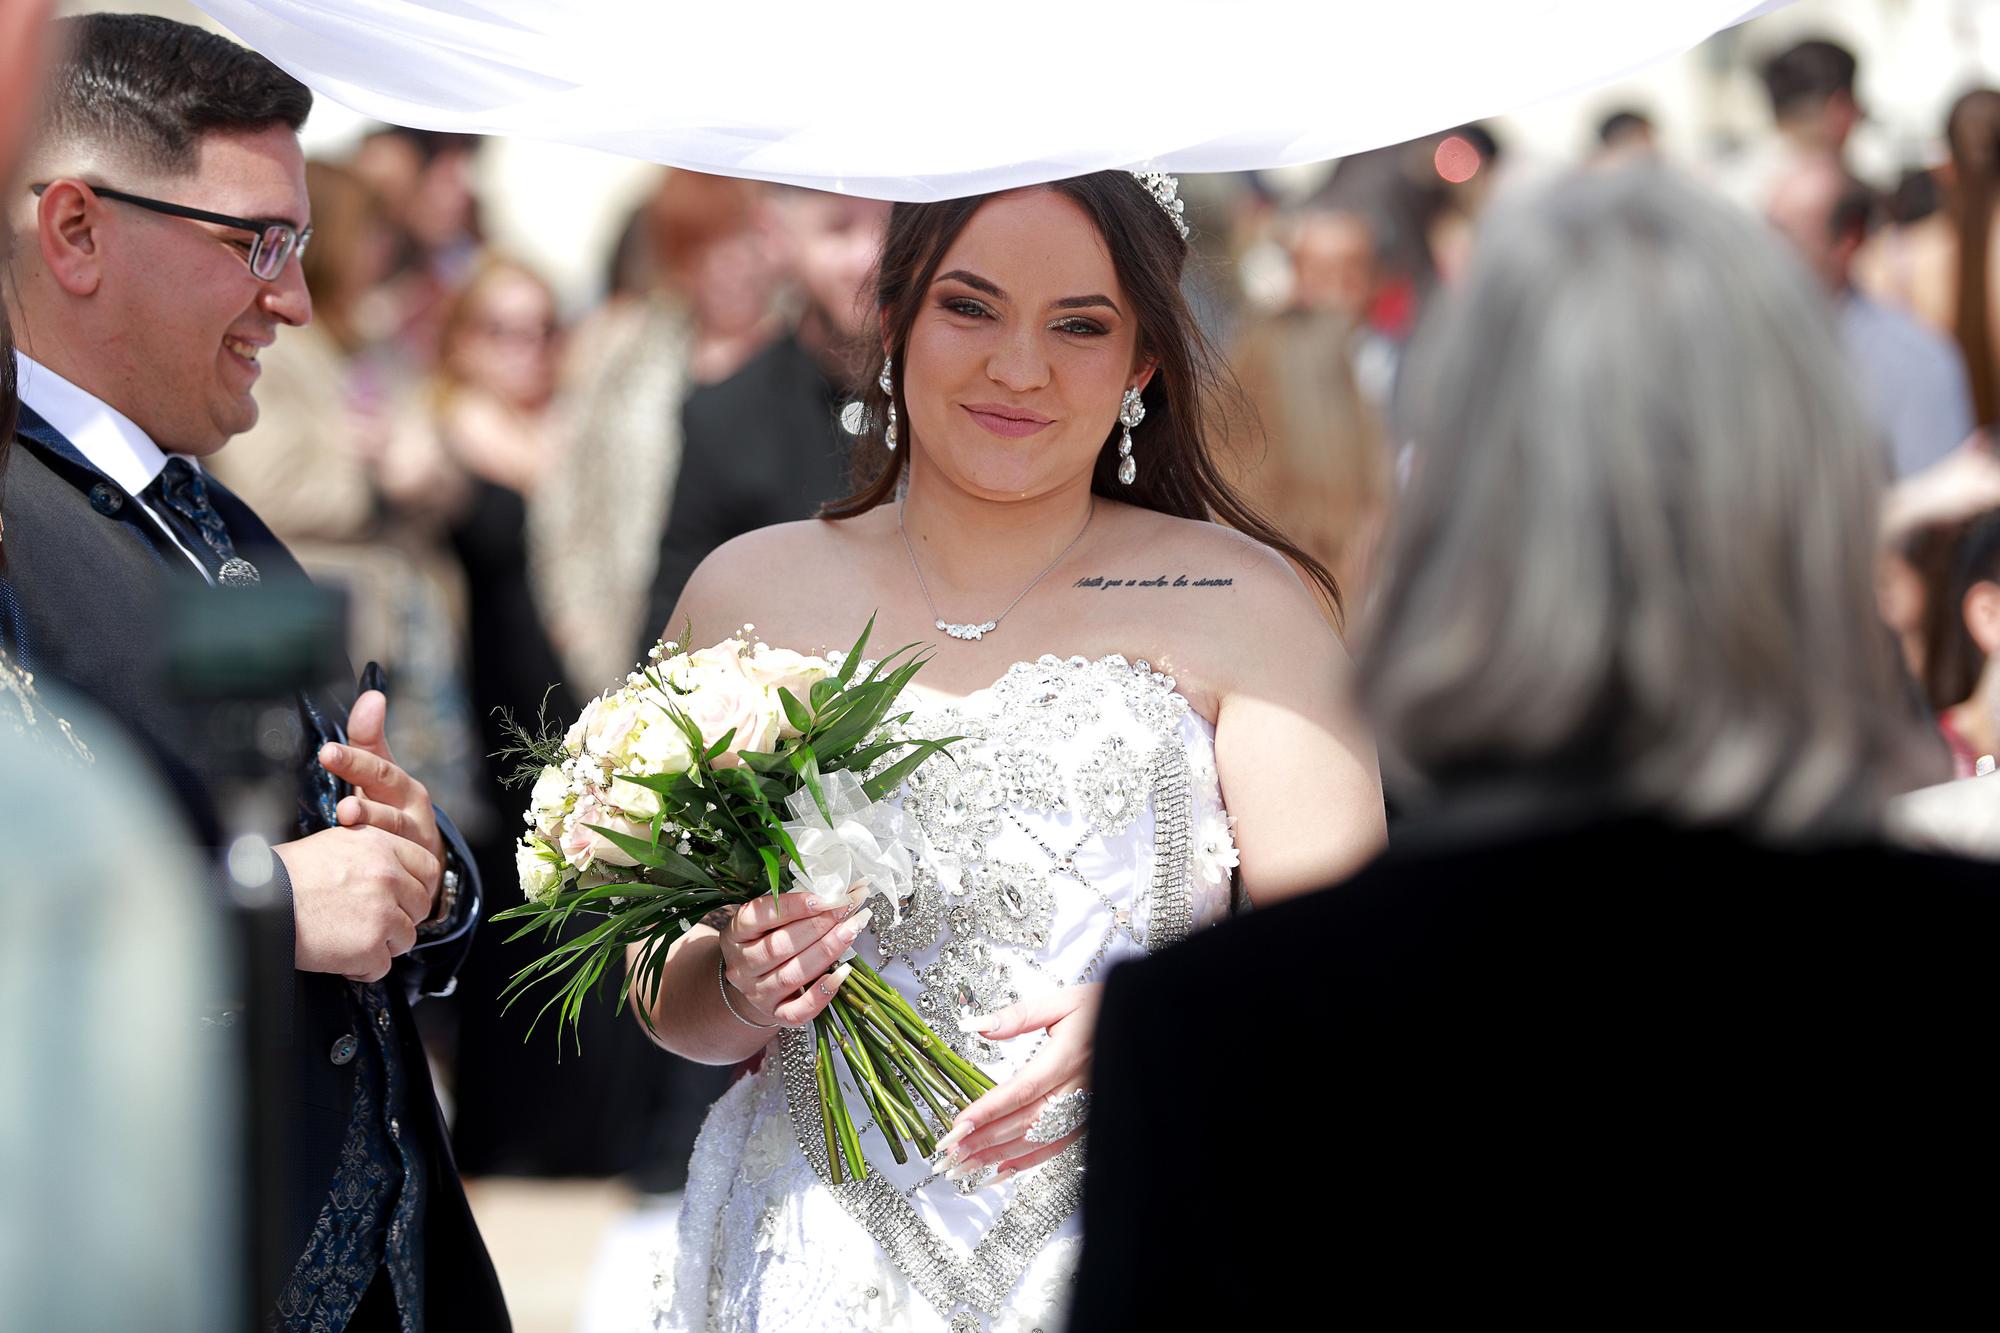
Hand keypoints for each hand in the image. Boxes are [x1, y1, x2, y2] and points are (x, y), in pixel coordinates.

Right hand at [277, 823, 440, 980]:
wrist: (260, 901)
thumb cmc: (288, 873)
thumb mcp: (337, 842)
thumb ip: (374, 853)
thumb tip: (396, 870)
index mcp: (383, 846)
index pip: (428, 869)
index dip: (417, 887)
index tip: (404, 900)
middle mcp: (389, 876)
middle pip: (420, 906)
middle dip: (400, 918)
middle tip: (369, 923)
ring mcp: (383, 912)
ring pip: (405, 938)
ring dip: (381, 944)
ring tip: (349, 939)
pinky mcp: (371, 945)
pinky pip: (382, 966)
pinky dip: (362, 968)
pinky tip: (339, 958)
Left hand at [319, 690, 445, 909]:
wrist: (422, 861)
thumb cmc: (391, 808)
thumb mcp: (380, 773)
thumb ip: (369, 738)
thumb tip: (372, 694)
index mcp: (404, 790)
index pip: (379, 770)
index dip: (354, 762)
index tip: (327, 752)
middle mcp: (414, 819)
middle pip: (389, 811)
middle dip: (367, 808)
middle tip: (343, 808)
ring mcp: (415, 852)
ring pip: (394, 844)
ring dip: (373, 837)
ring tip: (348, 829)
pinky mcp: (415, 881)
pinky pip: (397, 876)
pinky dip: (378, 874)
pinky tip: (354, 872)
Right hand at [718, 887, 870, 1028]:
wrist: (755, 982)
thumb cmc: (767, 940)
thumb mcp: (769, 920)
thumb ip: (794, 907)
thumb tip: (835, 891)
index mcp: (736, 933)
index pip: (758, 916)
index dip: (792, 906)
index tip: (823, 896)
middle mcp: (742, 965)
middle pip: (779, 946)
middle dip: (818, 925)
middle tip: (846, 907)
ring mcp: (757, 993)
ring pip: (792, 975)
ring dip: (827, 951)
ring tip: (852, 930)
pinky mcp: (776, 1014)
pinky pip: (800, 1010)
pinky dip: (823, 992)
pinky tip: (843, 972)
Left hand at [935, 984, 1101, 1182]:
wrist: (1142, 1025)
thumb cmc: (1103, 1009)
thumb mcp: (1062, 1001)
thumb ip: (1019, 1015)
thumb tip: (979, 1026)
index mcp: (1066, 1058)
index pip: (1020, 1091)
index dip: (987, 1111)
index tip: (958, 1125)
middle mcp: (1075, 1090)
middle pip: (1022, 1123)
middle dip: (983, 1141)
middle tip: (949, 1154)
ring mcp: (1082, 1110)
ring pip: (1036, 1142)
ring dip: (997, 1157)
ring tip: (964, 1167)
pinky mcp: (1085, 1120)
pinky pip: (1054, 1148)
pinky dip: (1025, 1162)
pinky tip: (1000, 1171)